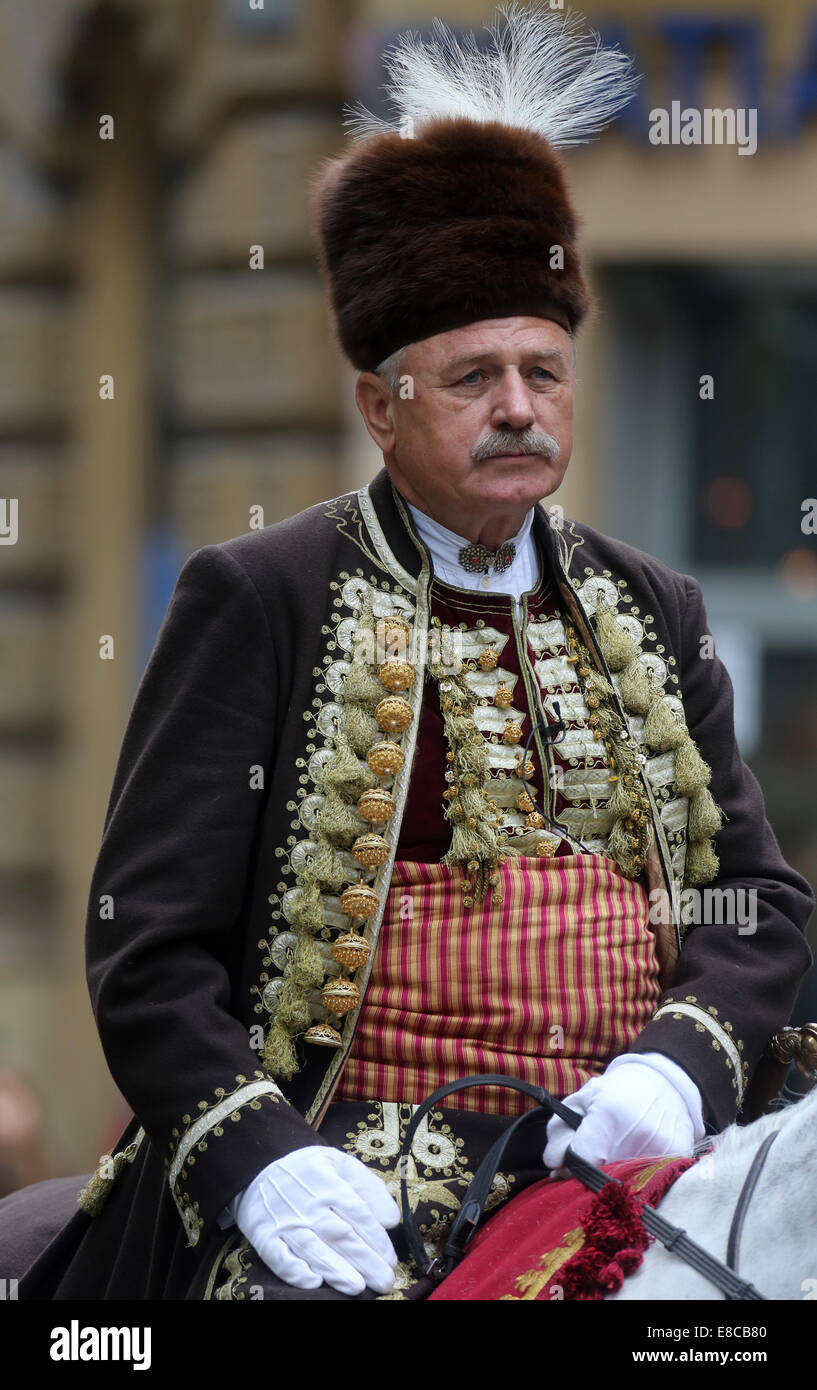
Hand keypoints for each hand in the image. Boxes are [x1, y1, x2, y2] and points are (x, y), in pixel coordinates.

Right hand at [230, 1145, 400, 1294]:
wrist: (259, 1167)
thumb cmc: (310, 1171)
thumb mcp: (342, 1164)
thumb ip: (370, 1189)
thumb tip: (391, 1221)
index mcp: (328, 1182)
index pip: (356, 1212)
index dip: (375, 1237)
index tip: (391, 1259)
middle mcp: (306, 1202)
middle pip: (338, 1234)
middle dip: (364, 1260)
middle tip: (384, 1281)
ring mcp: (283, 1220)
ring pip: (312, 1247)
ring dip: (335, 1269)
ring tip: (357, 1287)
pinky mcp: (264, 1236)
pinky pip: (278, 1256)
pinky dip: (295, 1270)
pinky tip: (314, 1282)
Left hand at [542, 1056, 702, 1178]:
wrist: (663, 1082)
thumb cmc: (614, 1093)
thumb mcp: (580, 1102)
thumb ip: (559, 1133)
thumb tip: (554, 1166)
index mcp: (609, 1114)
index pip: (582, 1161)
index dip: (571, 1167)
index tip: (570, 1165)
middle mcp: (638, 1133)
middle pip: (604, 1177)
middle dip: (591, 1175)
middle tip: (592, 1161)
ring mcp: (662, 1147)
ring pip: (626, 1183)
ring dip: (616, 1177)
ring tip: (617, 1154)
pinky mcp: (678, 1156)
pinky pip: (650, 1179)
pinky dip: (639, 1175)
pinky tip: (638, 1155)